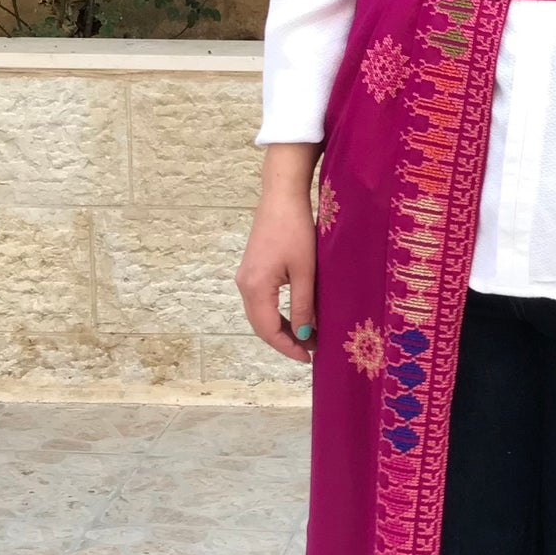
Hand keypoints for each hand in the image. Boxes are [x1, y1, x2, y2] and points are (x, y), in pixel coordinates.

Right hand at [237, 142, 319, 363]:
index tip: (310, 358)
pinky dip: (277, 315)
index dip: (288, 348)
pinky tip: (296, 318)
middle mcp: (244, 285)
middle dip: (285, 342)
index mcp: (255, 288)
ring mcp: (246, 277)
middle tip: (311, 352)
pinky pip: (261, 302)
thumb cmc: (295, 230)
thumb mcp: (305, 271)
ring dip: (281, 329)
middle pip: (261, 326)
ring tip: (307, 338)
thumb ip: (304, 306)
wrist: (281, 196)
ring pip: (260, 315)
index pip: (268, 331)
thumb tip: (305, 336)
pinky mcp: (252, 270)